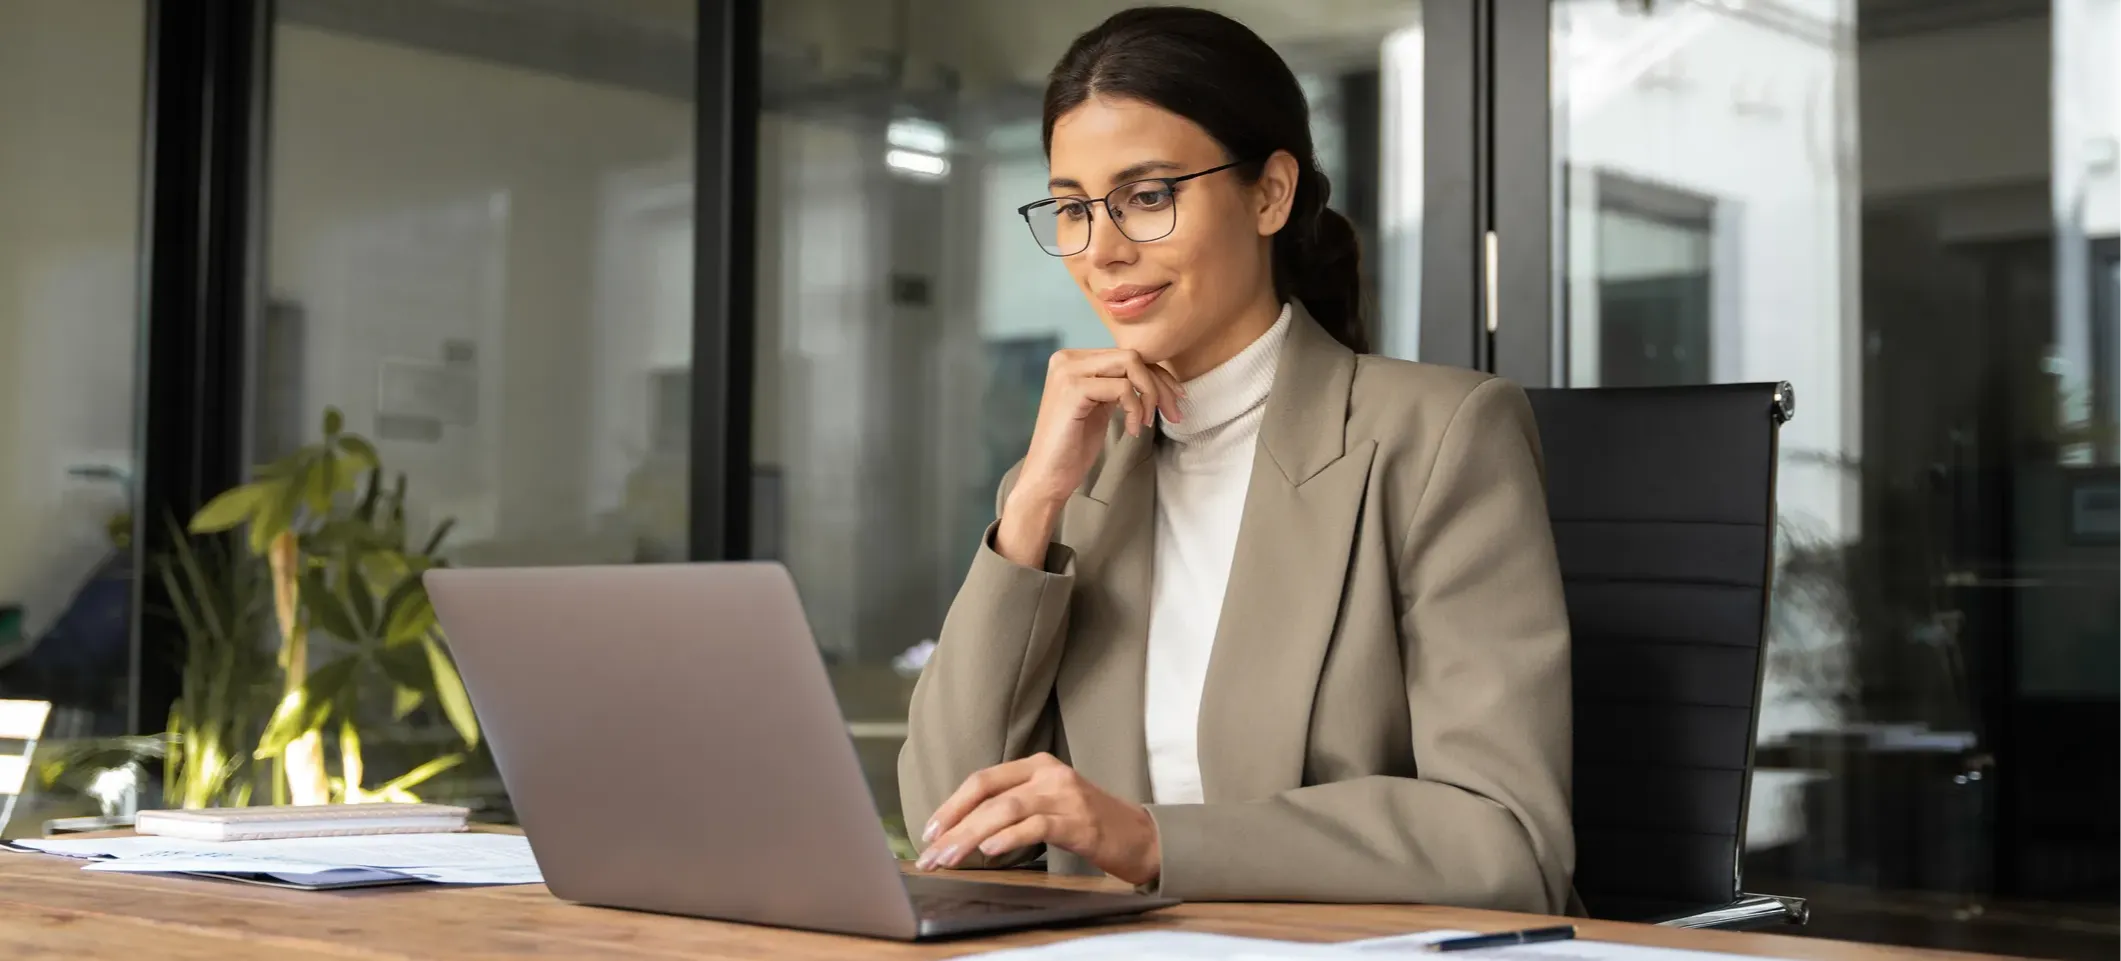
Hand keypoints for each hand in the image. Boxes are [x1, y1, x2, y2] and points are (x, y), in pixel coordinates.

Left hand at [914, 753, 1161, 885]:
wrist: (1143, 837)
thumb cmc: (1091, 826)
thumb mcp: (1050, 805)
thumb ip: (1014, 808)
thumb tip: (963, 832)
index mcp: (1038, 766)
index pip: (983, 780)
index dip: (951, 805)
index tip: (929, 831)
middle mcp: (1050, 774)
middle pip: (988, 794)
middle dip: (953, 825)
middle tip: (930, 854)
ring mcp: (1066, 796)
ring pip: (1006, 810)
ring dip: (970, 836)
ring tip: (949, 857)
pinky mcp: (1080, 822)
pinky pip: (1036, 826)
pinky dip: (1009, 838)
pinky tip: (989, 851)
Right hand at [997, 350, 1182, 565]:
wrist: (1047, 477)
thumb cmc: (1073, 447)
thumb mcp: (1101, 406)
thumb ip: (1118, 385)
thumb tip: (1157, 375)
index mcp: (1073, 360)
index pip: (1126, 355)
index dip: (1157, 375)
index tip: (1176, 399)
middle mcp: (1067, 359)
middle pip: (1132, 356)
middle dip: (1160, 385)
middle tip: (1173, 414)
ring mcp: (1068, 372)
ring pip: (1130, 364)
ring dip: (1150, 395)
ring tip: (1146, 423)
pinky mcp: (1072, 389)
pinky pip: (1122, 388)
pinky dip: (1135, 409)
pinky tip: (1132, 430)